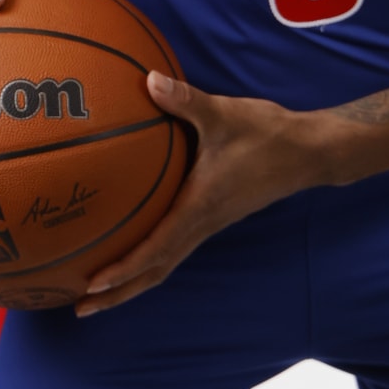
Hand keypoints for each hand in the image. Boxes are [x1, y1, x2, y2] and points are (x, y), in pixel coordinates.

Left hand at [75, 74, 325, 314]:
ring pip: (163, 264)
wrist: (309, 152)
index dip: (123, 269)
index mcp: (200, 208)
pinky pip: (172, 247)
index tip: (92, 284)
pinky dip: (146, 259)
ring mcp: (206, 224)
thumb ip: (185, 100)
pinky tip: (126, 249)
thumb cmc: (268, 135)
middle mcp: (201, 224)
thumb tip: (148, 80)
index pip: (156, 249)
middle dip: (118, 293)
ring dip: (130, 282)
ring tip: (93, 293)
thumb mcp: (224, 114)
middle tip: (80, 308)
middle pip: (154, 272)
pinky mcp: (210, 216)